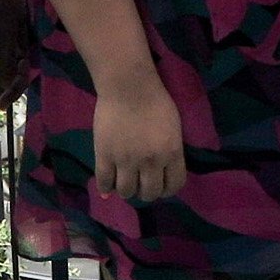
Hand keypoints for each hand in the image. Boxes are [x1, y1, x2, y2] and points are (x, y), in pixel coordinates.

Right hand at [92, 73, 186, 202]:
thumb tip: (163, 175)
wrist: (128, 86)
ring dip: (127, 190)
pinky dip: (106, 188)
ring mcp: (126, 160)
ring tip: (125, 180)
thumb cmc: (155, 101)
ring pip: (127, 192)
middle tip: (141, 183)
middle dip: (146, 192)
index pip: (174, 186)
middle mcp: (151, 161)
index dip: (167, 189)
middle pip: (150, 193)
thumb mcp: (173, 128)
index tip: (161, 184)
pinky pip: (105, 183)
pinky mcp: (105, 155)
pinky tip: (108, 183)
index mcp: (171, 152)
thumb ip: (170, 151)